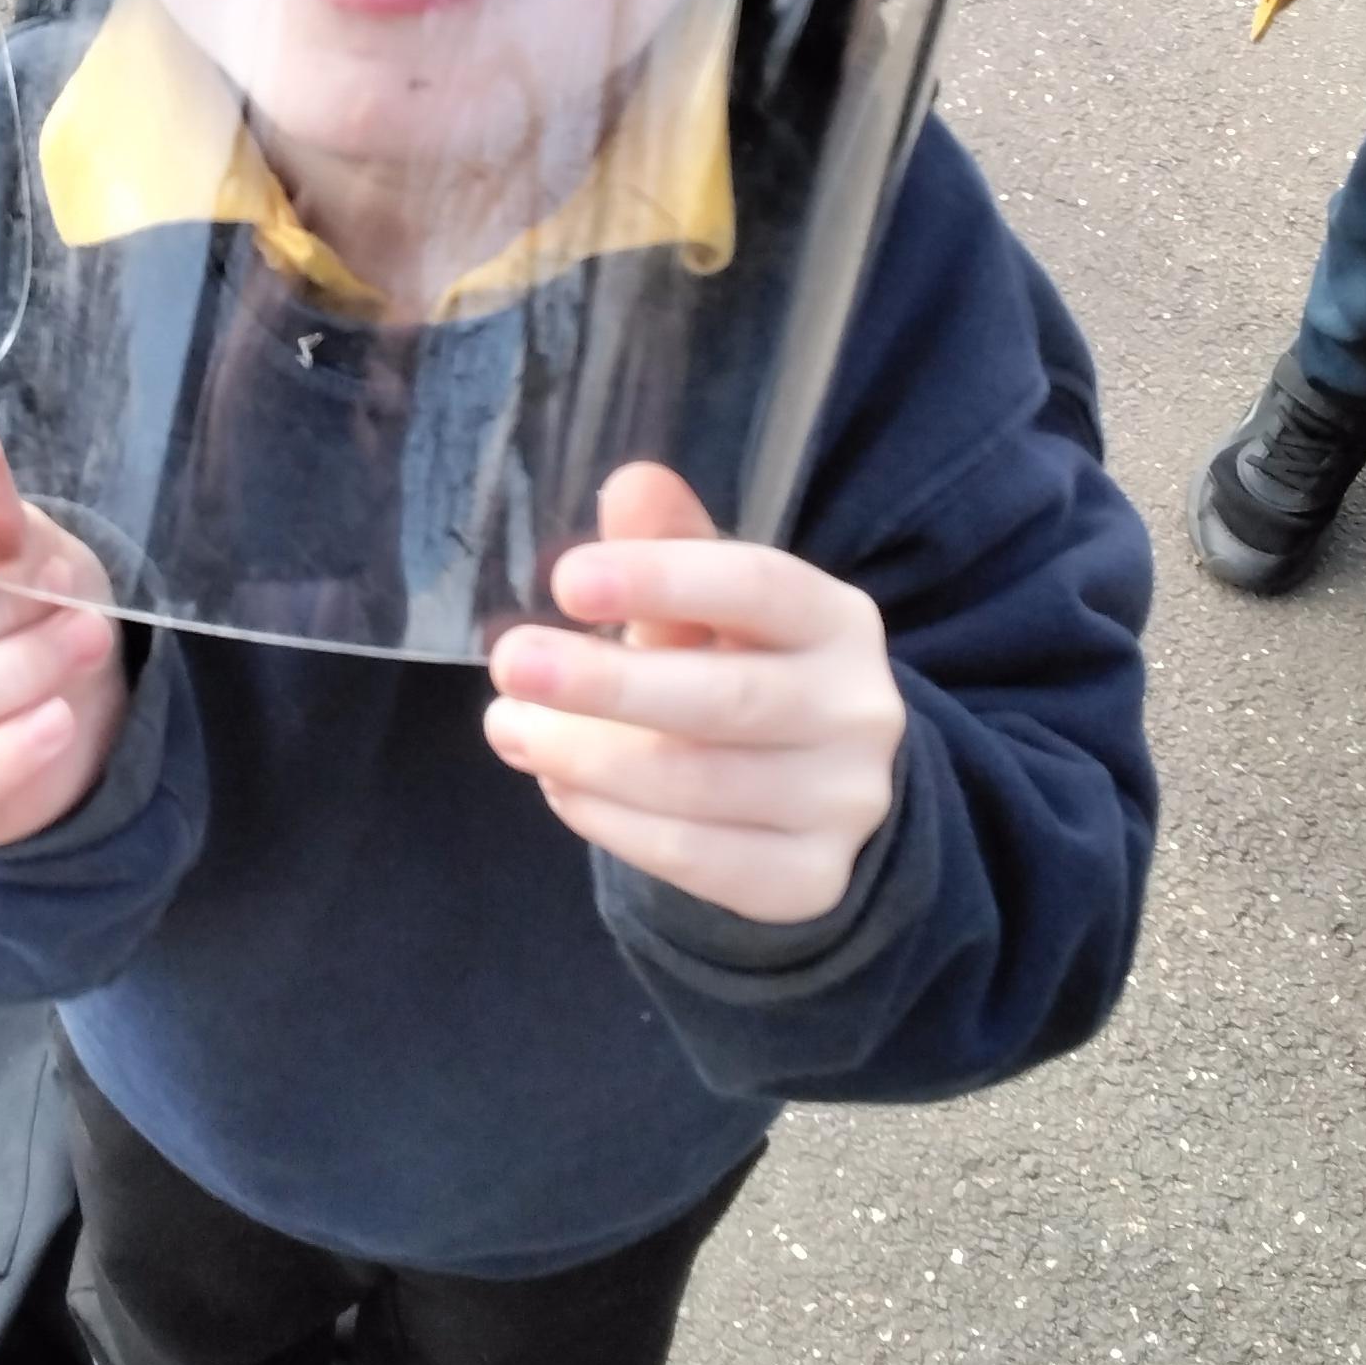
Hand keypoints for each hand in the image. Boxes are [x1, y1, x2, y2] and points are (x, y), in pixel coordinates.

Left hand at [485, 463, 904, 922]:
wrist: (822, 789)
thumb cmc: (745, 668)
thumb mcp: (713, 602)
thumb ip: (670, 544)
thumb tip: (631, 484)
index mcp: (836, 619)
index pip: (757, 587)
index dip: (661, 580)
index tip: (565, 580)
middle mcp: (856, 710)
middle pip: (725, 699)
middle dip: (606, 684)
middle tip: (512, 666)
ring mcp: (841, 803)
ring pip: (697, 787)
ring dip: (585, 759)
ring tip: (510, 728)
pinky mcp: (809, 880)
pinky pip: (694, 857)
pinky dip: (611, 823)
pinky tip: (560, 787)